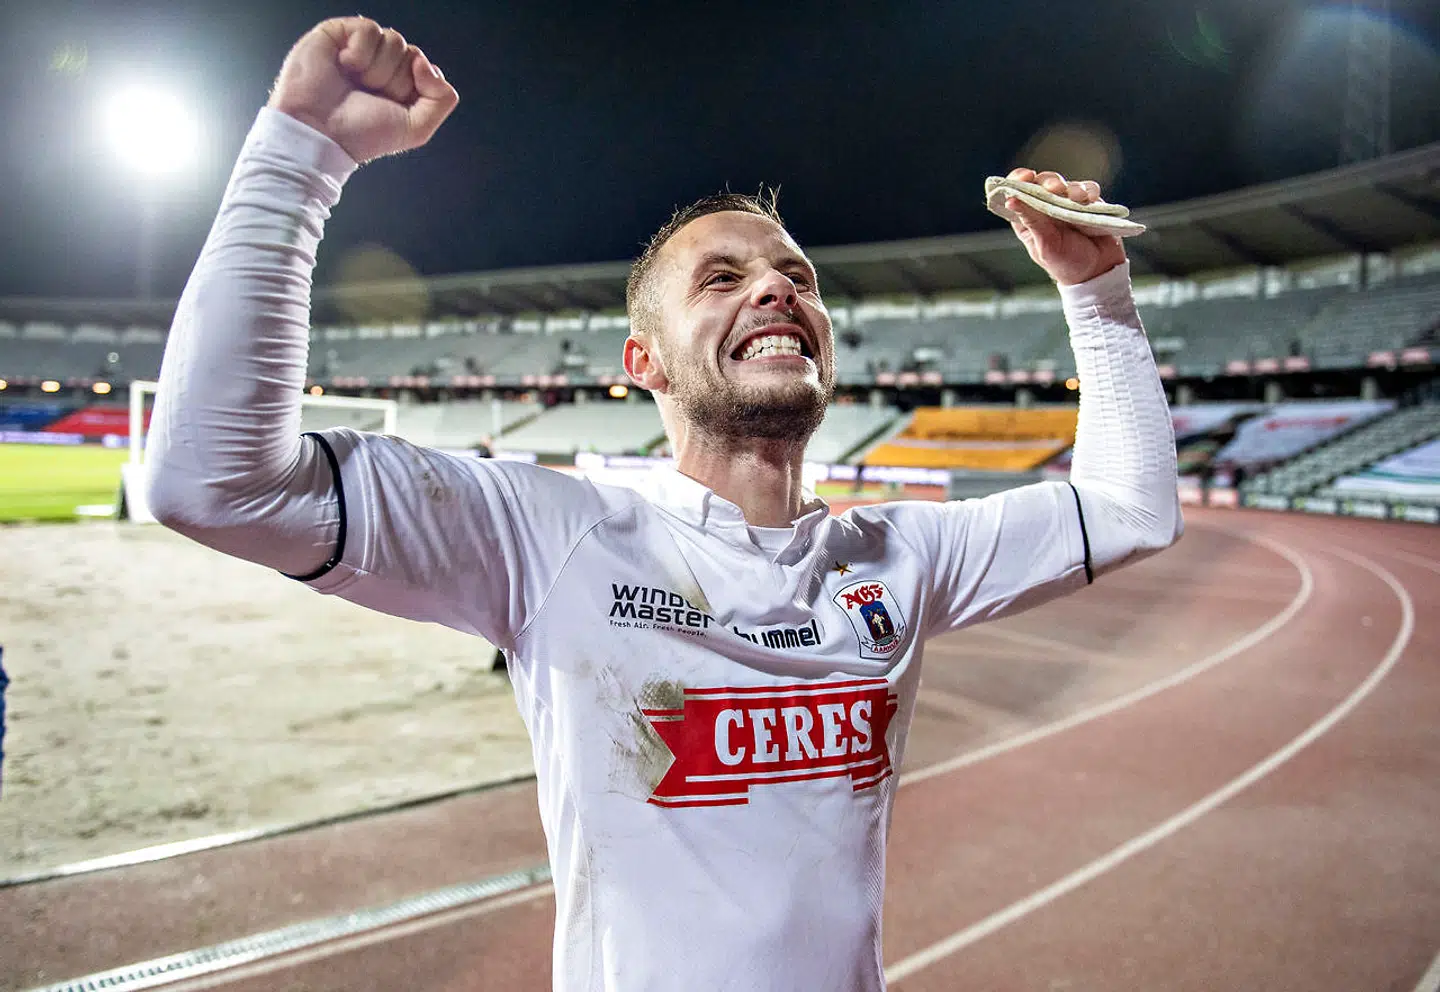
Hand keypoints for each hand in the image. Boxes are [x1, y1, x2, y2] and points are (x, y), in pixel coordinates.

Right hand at [267, 17, 458, 163]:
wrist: (319, 132)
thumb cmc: (361, 135)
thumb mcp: (416, 128)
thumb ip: (441, 98)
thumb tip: (425, 62)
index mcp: (399, 85)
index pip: (425, 68)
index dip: (415, 86)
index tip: (393, 104)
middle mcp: (381, 64)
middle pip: (411, 53)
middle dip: (395, 80)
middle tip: (369, 96)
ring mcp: (360, 48)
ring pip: (394, 39)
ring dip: (377, 69)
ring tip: (355, 83)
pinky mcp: (339, 33)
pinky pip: (369, 29)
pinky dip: (360, 52)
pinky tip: (344, 66)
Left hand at [1004, 168, 1126, 285]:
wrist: (1099, 270)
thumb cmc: (1067, 264)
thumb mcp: (1046, 245)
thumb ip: (1031, 221)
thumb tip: (1011, 200)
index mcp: (1028, 219)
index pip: (1017, 193)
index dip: (1018, 180)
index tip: (1025, 177)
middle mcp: (1045, 208)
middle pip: (1041, 182)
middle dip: (1048, 182)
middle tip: (1056, 188)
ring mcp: (1066, 203)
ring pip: (1065, 183)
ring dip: (1071, 187)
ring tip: (1078, 199)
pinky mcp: (1087, 202)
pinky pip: (1087, 188)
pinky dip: (1088, 191)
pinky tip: (1090, 200)